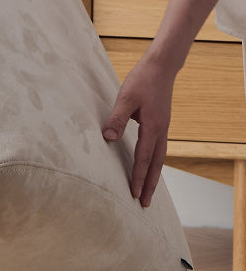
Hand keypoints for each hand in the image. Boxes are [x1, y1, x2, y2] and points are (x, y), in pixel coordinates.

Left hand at [101, 47, 176, 207]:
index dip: (139, 177)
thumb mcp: (126, 98)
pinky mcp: (160, 124)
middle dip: (150, 185)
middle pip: (156, 164)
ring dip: (153, 175)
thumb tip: (108, 138)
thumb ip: (116, 118)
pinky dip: (154, 162)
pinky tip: (148, 167)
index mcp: (153, 128)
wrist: (161, 66)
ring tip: (148, 192)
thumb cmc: (142, 80)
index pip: (144, 158)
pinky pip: (158, 149)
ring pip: (159, 158)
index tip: (135, 194)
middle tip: (146, 204)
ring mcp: (163, 128)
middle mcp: (161, 131)